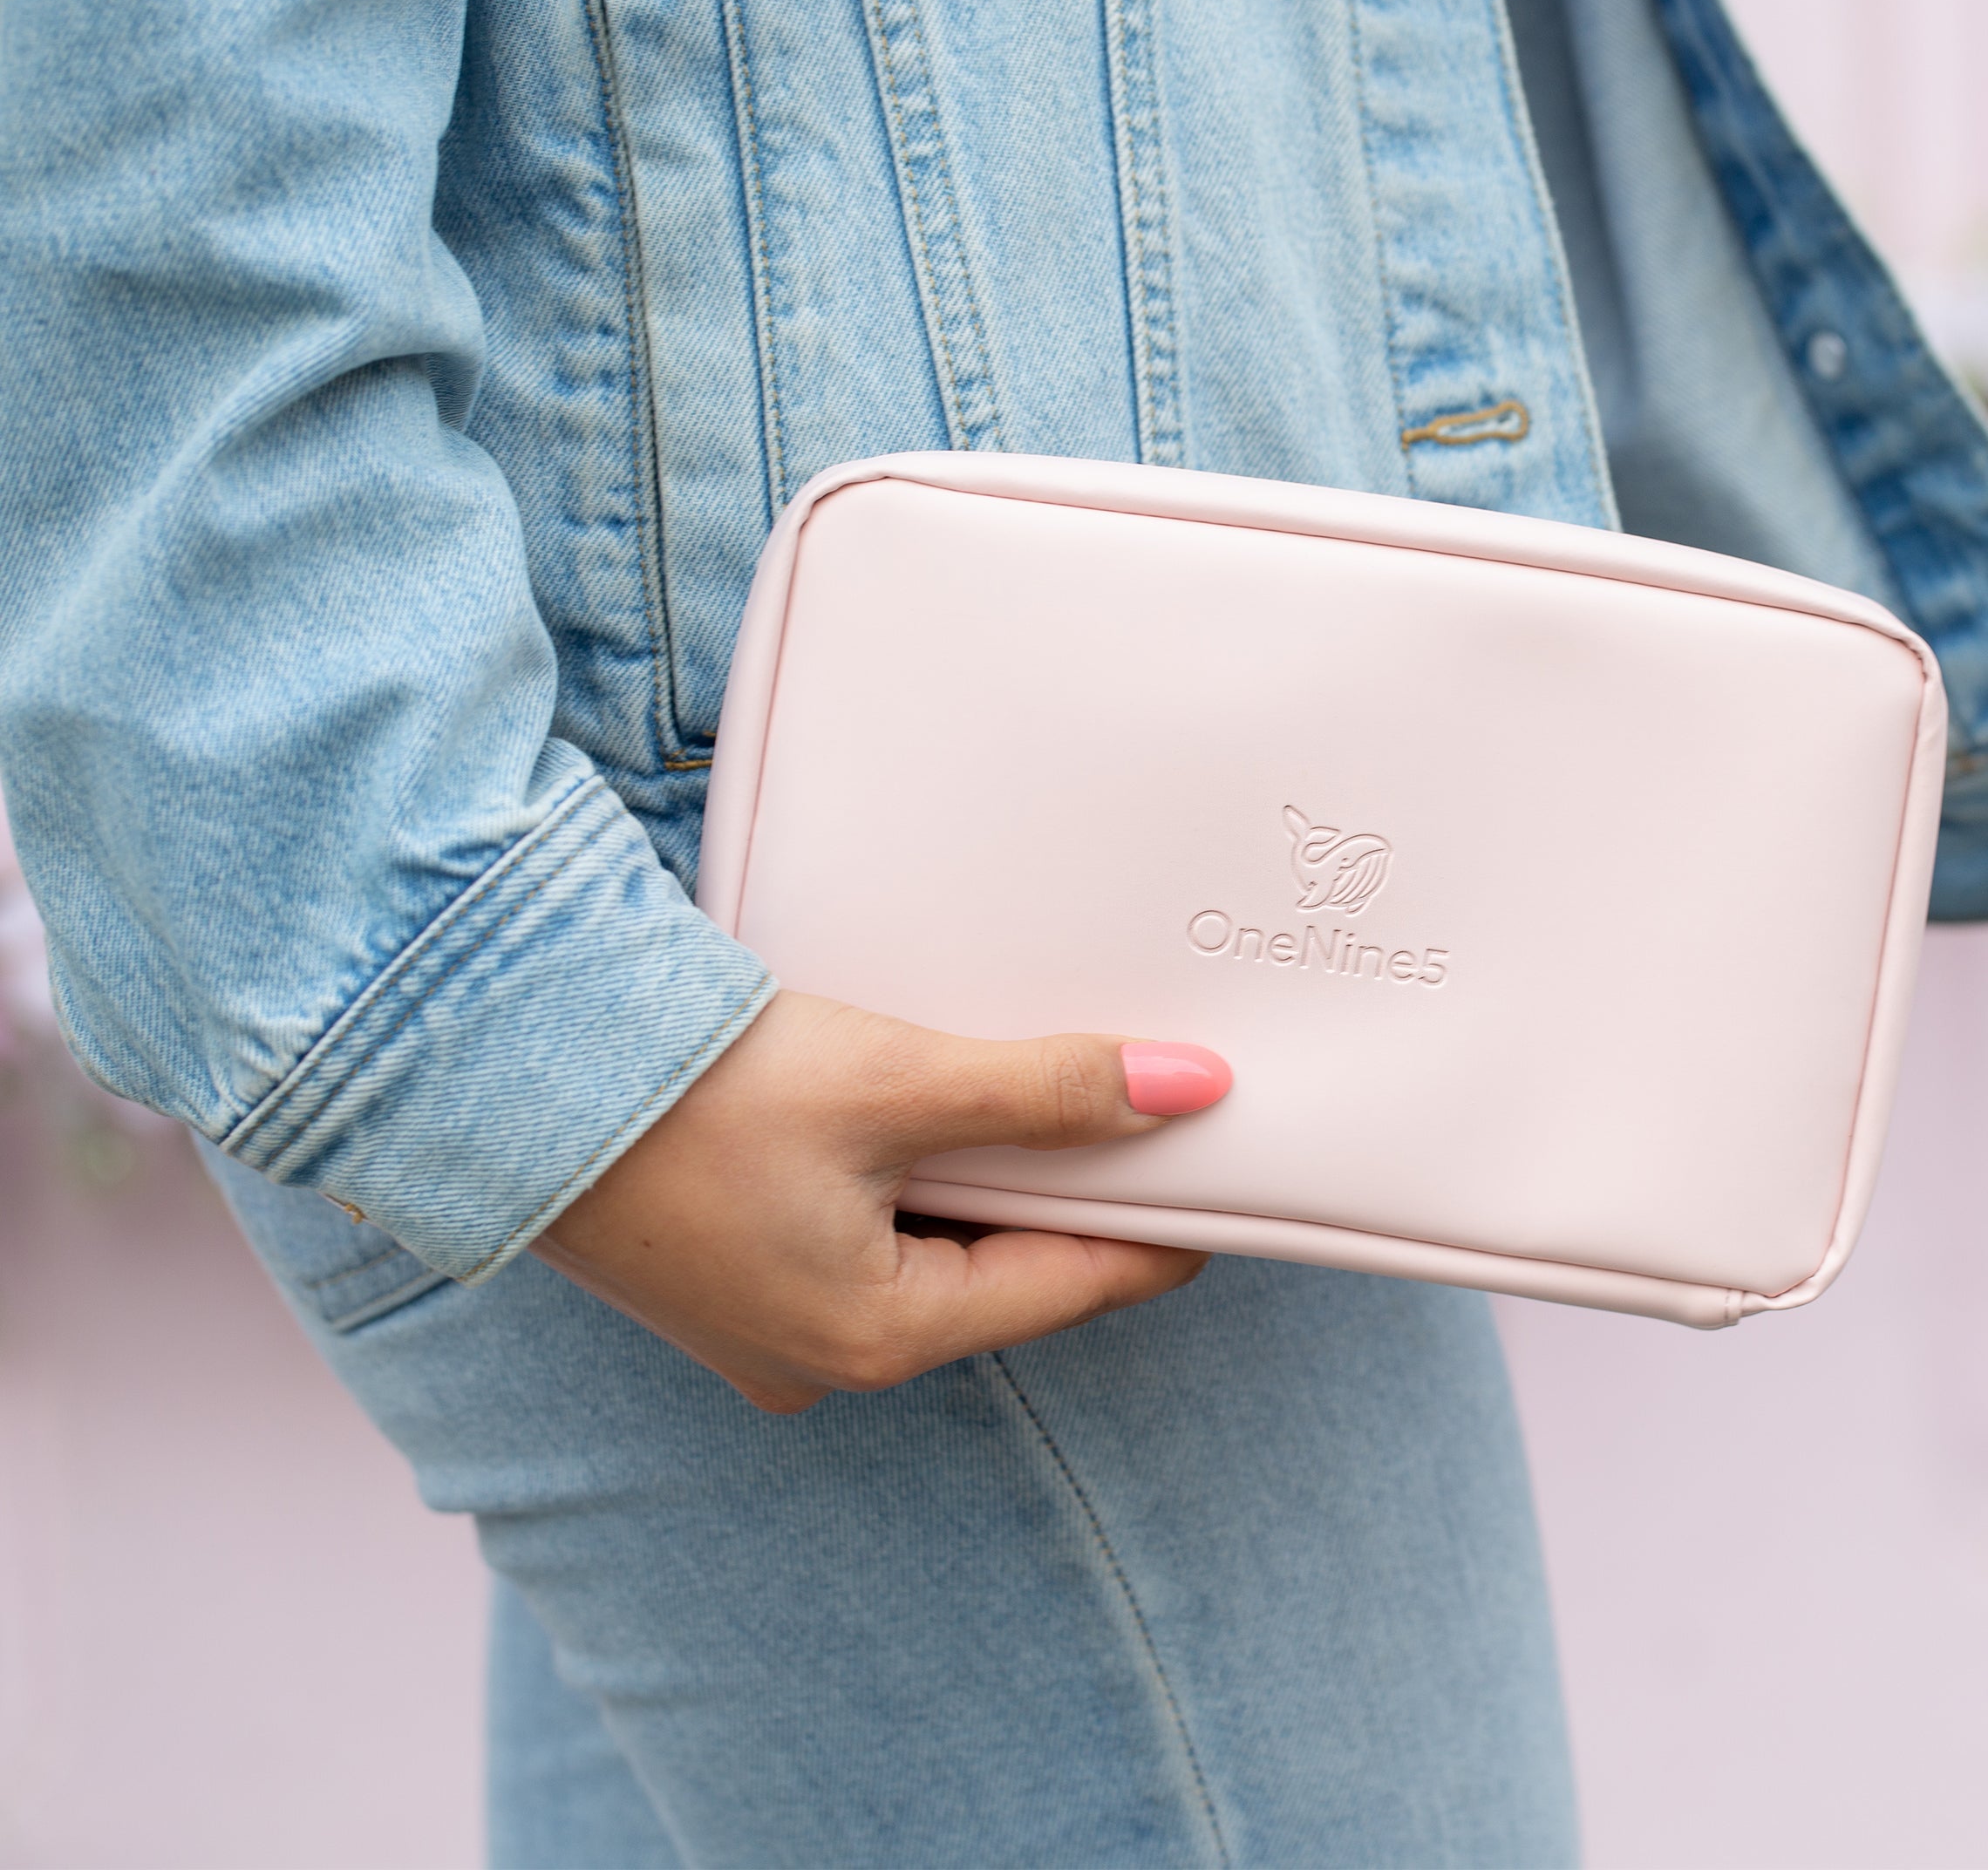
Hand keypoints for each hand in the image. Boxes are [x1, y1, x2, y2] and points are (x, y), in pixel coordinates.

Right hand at [533, 992, 1230, 1412]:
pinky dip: (908, 1184)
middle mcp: (826, 1358)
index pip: (1072, 1286)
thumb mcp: (895, 1084)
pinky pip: (862, 1241)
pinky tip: (921, 1117)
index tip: (1223, 1174)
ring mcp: (770, 1327)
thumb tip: (1190, 1090)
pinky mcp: (731, 1280)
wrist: (506, 1074)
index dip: (1159, 1226)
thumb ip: (1047, 1093)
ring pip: (929, 1256)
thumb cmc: (697, 1092)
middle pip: (999, 1274)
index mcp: (878, 1337)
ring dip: (981, 1183)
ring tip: (1037, 1101)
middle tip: (1136, 1113)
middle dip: (1064, 1196)